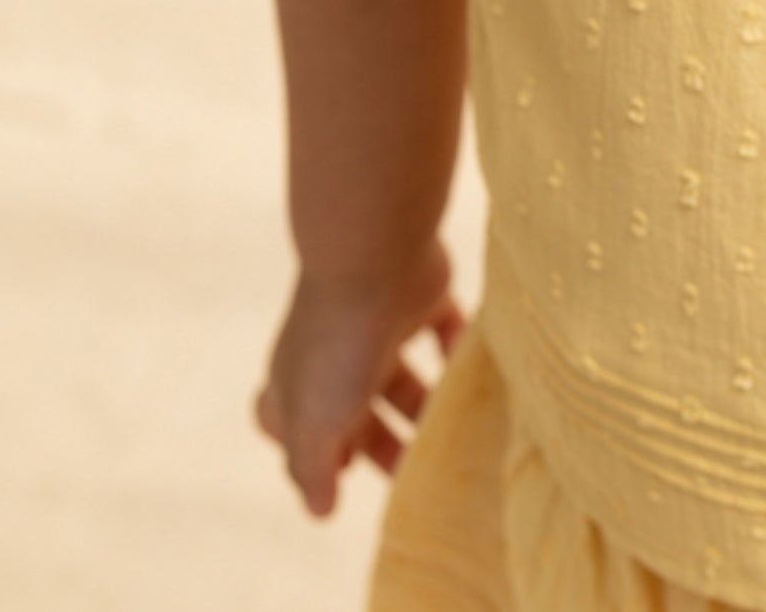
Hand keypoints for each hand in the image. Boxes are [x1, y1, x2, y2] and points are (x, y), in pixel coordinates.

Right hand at [253, 236, 466, 516]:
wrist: (374, 255)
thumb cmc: (337, 346)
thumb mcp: (314, 423)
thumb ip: (312, 469)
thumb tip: (320, 510)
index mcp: (299, 383)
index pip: (292, 427)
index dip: (315, 457)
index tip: (343, 480)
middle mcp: (336, 355)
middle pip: (357, 411)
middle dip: (384, 443)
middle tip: (416, 472)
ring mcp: (378, 325)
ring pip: (403, 377)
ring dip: (424, 406)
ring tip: (451, 436)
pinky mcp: (421, 298)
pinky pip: (445, 332)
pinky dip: (459, 354)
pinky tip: (473, 378)